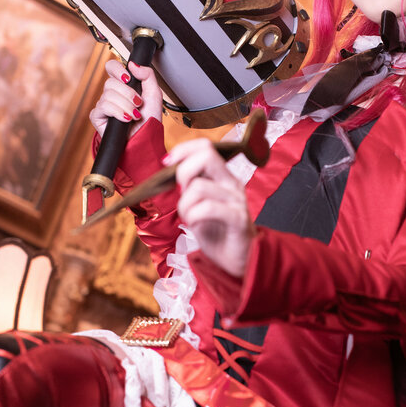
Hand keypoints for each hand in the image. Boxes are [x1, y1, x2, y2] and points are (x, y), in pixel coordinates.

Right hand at [89, 57, 163, 137]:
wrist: (145, 139)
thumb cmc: (149, 120)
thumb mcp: (154, 95)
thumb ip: (147, 76)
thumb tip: (133, 64)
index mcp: (123, 86)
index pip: (111, 67)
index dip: (117, 69)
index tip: (128, 78)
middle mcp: (112, 94)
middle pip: (110, 82)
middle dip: (128, 94)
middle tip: (138, 103)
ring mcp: (104, 105)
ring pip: (108, 95)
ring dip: (126, 105)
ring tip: (134, 115)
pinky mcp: (98, 116)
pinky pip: (104, 107)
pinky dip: (118, 112)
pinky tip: (125, 119)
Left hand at [167, 137, 253, 278]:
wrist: (239, 260)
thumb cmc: (217, 232)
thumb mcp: (199, 204)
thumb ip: (191, 185)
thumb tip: (172, 168)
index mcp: (223, 177)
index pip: (205, 146)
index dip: (183, 150)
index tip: (167, 163)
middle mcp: (232, 183)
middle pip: (206, 156)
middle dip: (183, 173)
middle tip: (183, 195)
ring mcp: (237, 200)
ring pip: (199, 187)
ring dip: (184, 205)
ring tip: (189, 218)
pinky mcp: (238, 218)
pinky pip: (207, 208)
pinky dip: (193, 217)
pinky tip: (195, 225)